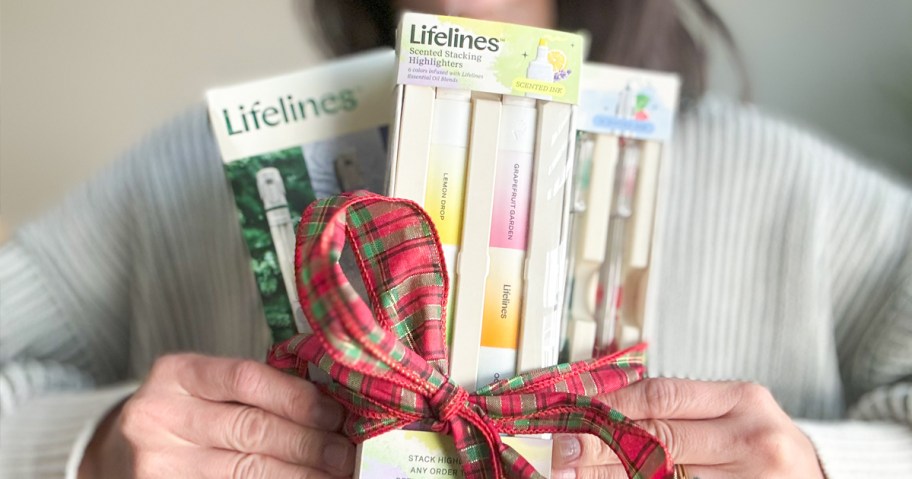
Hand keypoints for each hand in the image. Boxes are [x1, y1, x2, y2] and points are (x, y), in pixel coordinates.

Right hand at [79, 353, 353, 478]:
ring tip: (334, 475)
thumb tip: (332, 405)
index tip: (336, 414)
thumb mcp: (208, 387)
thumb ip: (260, 389)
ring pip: (244, 473)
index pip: (245, 380)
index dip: (296, 398)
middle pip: (249, 430)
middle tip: (345, 453)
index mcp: (177, 374)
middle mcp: (158, 417)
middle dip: (306, 444)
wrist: (119, 453)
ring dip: (298, 475)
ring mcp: (156, 464)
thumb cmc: (184, 413)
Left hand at [551, 378, 824, 477]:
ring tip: (575, 473)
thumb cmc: (762, 447)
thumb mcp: (730, 415)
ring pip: (661, 476)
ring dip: (611, 475)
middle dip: (601, 445)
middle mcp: (752, 436)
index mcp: (743, 399)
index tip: (570, 415)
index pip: (660, 395)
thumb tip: (597, 413)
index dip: (608, 405)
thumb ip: (676, 411)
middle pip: (656, 438)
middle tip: (561, 452)